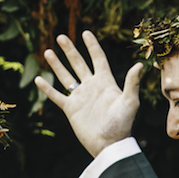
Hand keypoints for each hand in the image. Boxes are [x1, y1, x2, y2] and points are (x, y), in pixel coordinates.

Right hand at [34, 31, 144, 157]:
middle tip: (61, 36)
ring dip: (57, 64)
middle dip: (70, 50)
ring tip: (48, 51)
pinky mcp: (71, 109)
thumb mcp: (129, 102)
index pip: (98, 58)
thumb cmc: (122, 124)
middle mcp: (92, 87)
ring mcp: (80, 97)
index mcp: (106, 82)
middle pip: (79, 63)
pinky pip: (57, 96)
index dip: (92, 46)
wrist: (109, 145)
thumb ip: (132, 83)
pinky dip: (47, 88)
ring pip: (66, 76)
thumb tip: (138, 65)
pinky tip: (39, 79)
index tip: (86, 32)